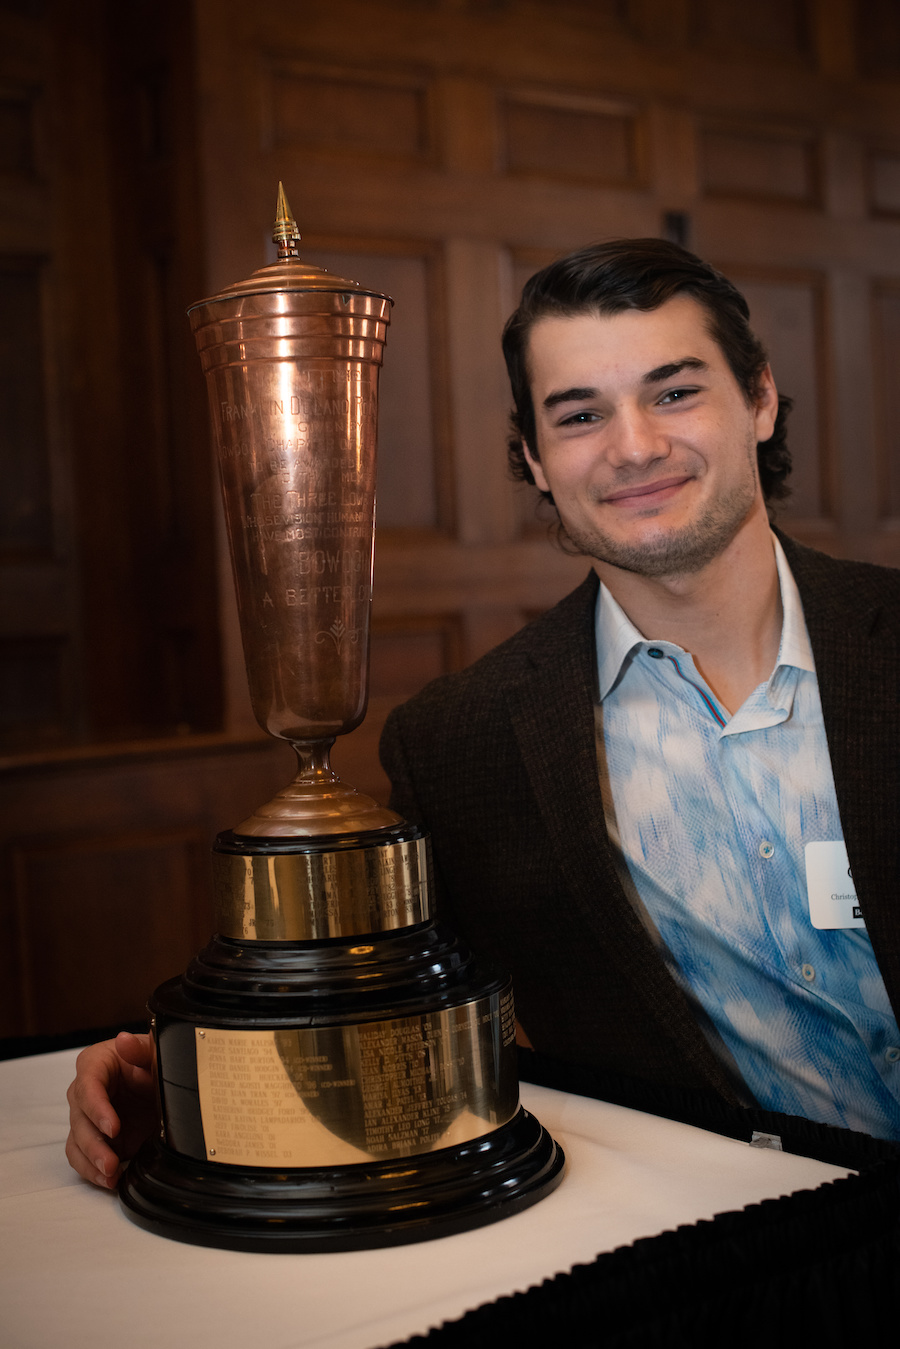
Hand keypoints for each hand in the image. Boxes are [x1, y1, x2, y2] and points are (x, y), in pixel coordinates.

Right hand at [65, 1032, 156, 1188]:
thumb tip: (123, 1041)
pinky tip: (108, 1180)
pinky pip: (82, 1157)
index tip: (113, 1127)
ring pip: (77, 1142)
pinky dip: (92, 1171)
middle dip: (94, 1143)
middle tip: (110, 1161)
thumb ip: (140, 1049)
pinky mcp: (94, 1139)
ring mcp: (87, 1118)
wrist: (163, 1084)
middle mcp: (85, 1092)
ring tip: (110, 1175)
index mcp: (96, 1064)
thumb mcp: (154, 1053)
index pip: (87, 1086)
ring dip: (91, 1161)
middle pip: (79, 1118)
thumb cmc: (153, 1062)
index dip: (97, 1108)